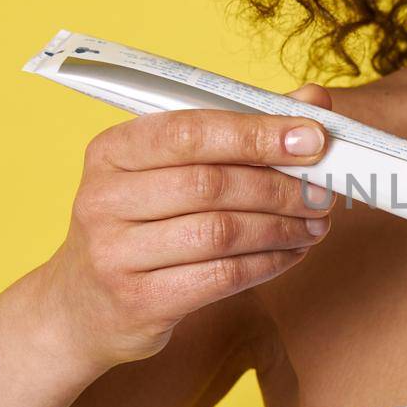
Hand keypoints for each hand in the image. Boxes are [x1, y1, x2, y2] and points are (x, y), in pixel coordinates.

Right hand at [39, 86, 338, 374]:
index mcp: (112, 150)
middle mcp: (104, 197)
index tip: (314, 139)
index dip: (257, 133)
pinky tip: (290, 254)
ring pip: (220, 232)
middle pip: (211, 183)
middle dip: (280, 187)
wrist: (83, 306)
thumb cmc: (143, 224)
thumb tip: (312, 100)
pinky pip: (221, 276)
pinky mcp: (138, 299)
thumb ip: (240, 132)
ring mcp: (115, 252)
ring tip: (315, 225)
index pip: (191, 131)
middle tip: (323, 193)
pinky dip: (267, 263)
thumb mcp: (173, 171)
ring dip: (281, 228)